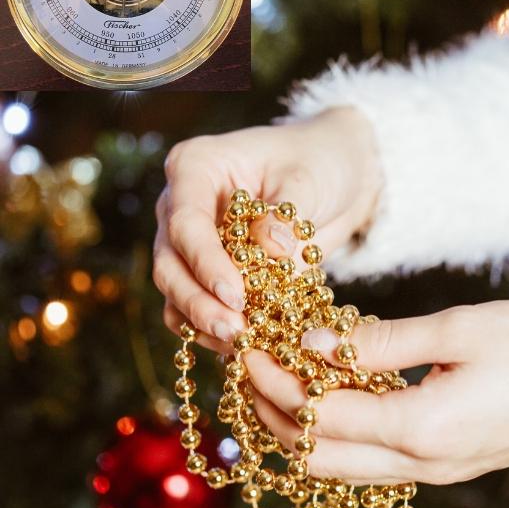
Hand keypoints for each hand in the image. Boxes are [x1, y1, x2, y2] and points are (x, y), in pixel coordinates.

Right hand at [153, 107, 382, 351]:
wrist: (338, 174)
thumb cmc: (320, 161)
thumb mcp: (308, 179)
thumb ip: (285, 214)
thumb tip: (268, 249)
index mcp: (196, 167)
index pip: (186, 222)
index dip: (206, 264)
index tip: (236, 296)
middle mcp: (181, 203)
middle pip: (171, 262)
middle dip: (199, 302)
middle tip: (235, 331)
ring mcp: (192, 240)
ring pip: (176, 290)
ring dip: (202, 322)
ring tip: (241, 344)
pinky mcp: (210, 270)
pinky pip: (196, 306)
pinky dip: (213, 328)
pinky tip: (242, 346)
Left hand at [244, 300, 508, 484]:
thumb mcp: (460, 328)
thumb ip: (382, 342)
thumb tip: (317, 344)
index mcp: (422, 429)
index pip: (320, 415)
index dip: (277, 382)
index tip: (251, 345)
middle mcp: (423, 464)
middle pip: (319, 457)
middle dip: (275, 414)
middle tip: (254, 365)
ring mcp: (437, 471)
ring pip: (343, 467)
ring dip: (304, 427)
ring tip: (284, 379)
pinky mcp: (450, 463)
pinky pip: (374, 462)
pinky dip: (340, 433)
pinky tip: (336, 393)